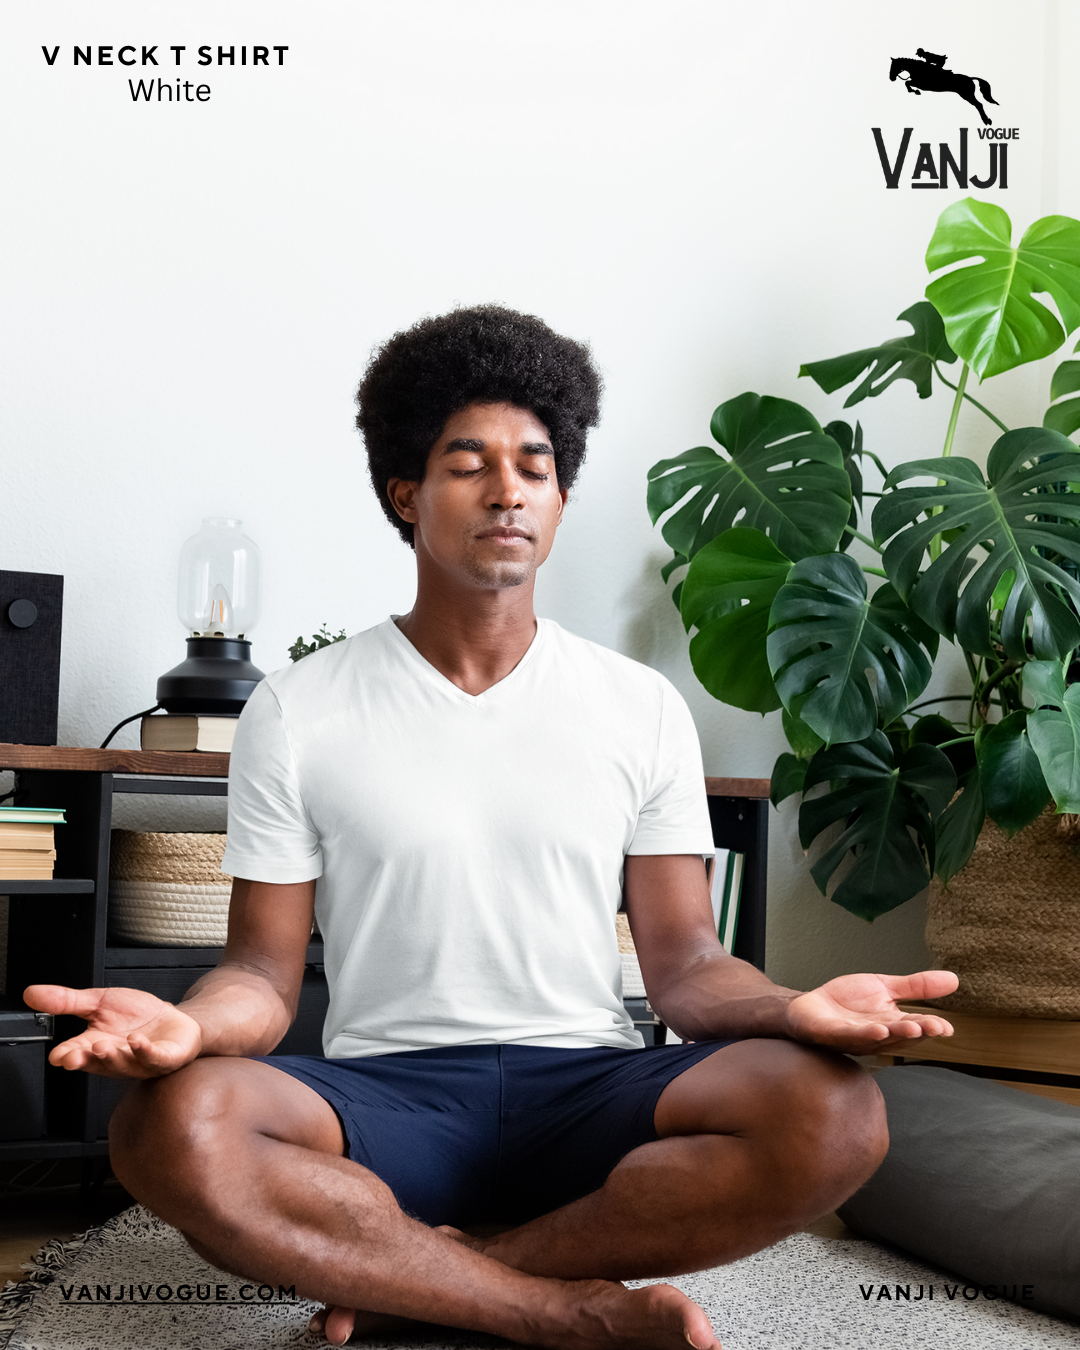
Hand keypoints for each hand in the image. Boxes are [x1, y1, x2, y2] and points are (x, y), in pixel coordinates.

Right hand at [23, 984, 202, 1077]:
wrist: (174, 1022)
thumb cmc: (137, 1016)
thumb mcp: (99, 1001)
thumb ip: (67, 1000)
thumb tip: (31, 994)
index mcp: (96, 1045)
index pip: (76, 1054)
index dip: (66, 1056)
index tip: (58, 1056)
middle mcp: (116, 1057)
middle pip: (97, 1062)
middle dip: (86, 1060)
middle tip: (77, 1054)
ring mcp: (139, 1060)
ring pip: (123, 1063)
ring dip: (112, 1056)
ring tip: (103, 1045)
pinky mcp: (164, 1059)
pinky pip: (153, 1058)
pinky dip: (144, 1051)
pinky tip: (137, 1040)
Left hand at [783, 970, 958, 1054]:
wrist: (809, 1007)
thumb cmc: (847, 1002)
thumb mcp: (885, 987)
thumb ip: (916, 987)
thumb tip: (955, 979)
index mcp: (891, 1023)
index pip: (916, 1026)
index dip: (931, 1027)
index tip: (947, 1028)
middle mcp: (876, 1035)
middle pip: (900, 1035)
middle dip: (918, 1031)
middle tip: (934, 1027)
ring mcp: (853, 1036)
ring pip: (878, 1038)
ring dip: (895, 1034)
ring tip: (912, 1028)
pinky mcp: (830, 1034)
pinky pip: (848, 1035)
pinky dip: (863, 1034)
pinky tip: (876, 1029)